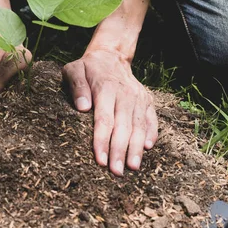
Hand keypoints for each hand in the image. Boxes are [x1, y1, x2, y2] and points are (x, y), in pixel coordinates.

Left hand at [63, 49, 157, 175]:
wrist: (111, 56)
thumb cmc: (88, 68)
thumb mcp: (75, 70)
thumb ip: (77, 86)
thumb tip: (82, 107)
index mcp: (106, 88)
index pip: (105, 119)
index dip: (102, 141)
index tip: (100, 160)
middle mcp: (125, 94)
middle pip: (123, 127)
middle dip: (120, 151)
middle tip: (116, 172)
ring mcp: (138, 98)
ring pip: (139, 126)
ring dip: (136, 148)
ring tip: (133, 167)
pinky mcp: (147, 100)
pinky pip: (152, 119)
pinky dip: (152, 133)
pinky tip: (148, 148)